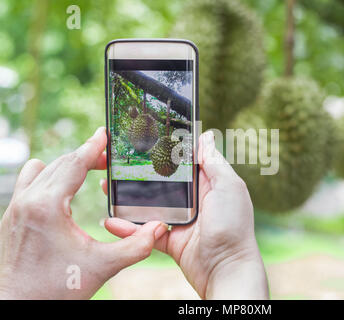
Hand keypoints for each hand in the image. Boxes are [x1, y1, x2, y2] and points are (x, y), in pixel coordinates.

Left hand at [0, 127, 167, 298]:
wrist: (17, 307)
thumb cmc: (54, 290)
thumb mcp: (101, 267)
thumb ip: (135, 247)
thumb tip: (159, 229)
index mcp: (48, 206)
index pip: (74, 163)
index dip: (93, 147)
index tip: (105, 134)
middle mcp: (27, 201)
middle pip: (61, 162)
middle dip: (86, 155)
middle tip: (107, 156)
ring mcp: (15, 207)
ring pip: (42, 170)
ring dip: (65, 164)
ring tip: (87, 169)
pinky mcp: (11, 216)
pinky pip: (29, 182)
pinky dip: (48, 176)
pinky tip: (62, 191)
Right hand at [103, 131, 268, 298]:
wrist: (226, 270)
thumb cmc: (233, 226)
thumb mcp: (228, 187)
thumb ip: (214, 163)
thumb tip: (205, 137)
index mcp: (207, 184)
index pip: (184, 161)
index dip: (167, 149)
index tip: (145, 137)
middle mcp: (193, 200)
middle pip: (162, 182)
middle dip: (140, 173)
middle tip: (117, 162)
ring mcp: (180, 220)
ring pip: (149, 205)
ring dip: (128, 199)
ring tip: (106, 187)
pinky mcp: (169, 239)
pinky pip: (145, 231)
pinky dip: (128, 228)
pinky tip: (111, 221)